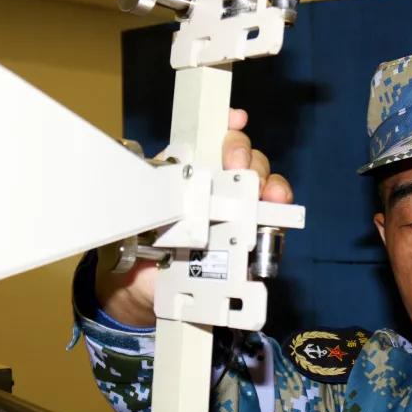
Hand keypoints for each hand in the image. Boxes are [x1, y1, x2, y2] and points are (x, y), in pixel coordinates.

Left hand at [95, 109, 292, 326]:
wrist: (139, 291)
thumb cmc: (136, 247)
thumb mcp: (134, 212)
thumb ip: (140, 190)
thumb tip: (141, 168)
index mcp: (192, 174)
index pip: (215, 139)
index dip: (228, 125)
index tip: (233, 120)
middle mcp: (219, 189)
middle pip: (245, 159)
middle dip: (244, 154)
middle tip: (235, 165)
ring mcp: (238, 215)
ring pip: (265, 187)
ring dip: (269, 184)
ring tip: (264, 191)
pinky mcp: (249, 246)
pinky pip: (271, 227)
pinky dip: (277, 217)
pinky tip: (275, 211)